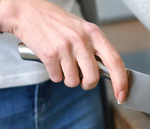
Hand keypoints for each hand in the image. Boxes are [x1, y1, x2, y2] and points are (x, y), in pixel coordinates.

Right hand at [0, 0, 126, 102]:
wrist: (28, 12)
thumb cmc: (57, 23)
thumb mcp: (83, 30)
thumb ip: (95, 49)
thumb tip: (108, 73)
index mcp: (94, 34)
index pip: (115, 62)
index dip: (121, 82)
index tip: (121, 95)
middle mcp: (82, 40)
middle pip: (93, 78)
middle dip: (87, 84)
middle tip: (82, 79)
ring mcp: (65, 48)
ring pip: (74, 81)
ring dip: (68, 78)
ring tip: (63, 63)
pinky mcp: (49, 55)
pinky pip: (57, 78)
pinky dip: (54, 74)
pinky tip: (52, 61)